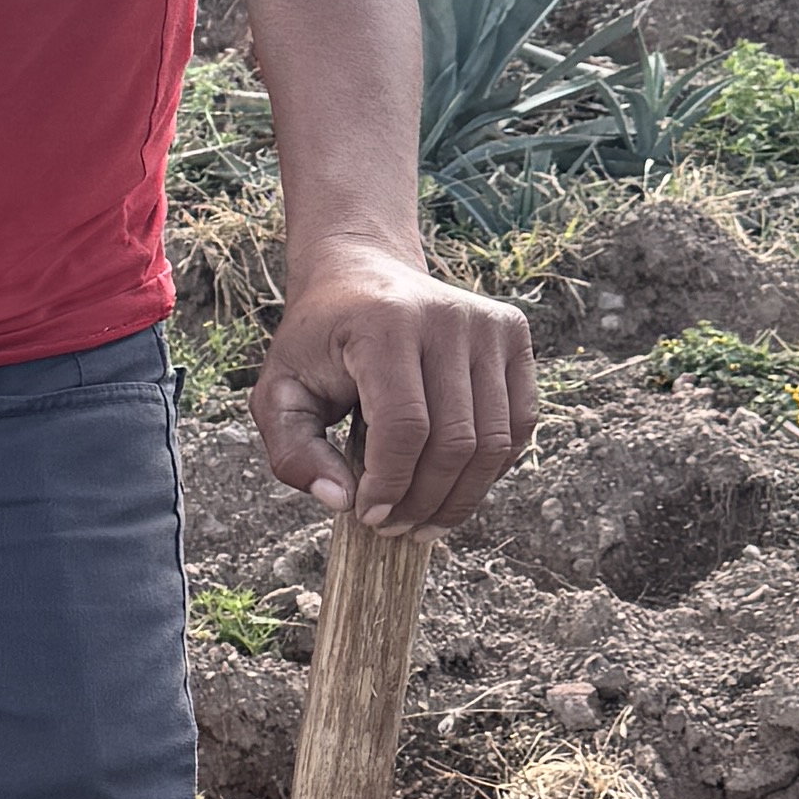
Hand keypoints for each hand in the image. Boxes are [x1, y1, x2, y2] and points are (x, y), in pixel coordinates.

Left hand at [254, 244, 533, 539]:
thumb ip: (293, 452)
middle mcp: (447, 317)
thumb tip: (340, 501)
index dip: (389, 486)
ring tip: (423, 520)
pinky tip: (454, 486)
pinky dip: (491, 470)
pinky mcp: (513, 334)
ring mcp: (488, 324)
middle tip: (394, 527)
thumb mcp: (279, 393)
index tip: (367, 515)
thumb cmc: (317, 341)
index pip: (404, 428)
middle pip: (455, 442)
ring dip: (460, 497)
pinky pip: (520, 424)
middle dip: (424, 501)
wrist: (361, 271)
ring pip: (494, 442)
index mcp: (384, 324)